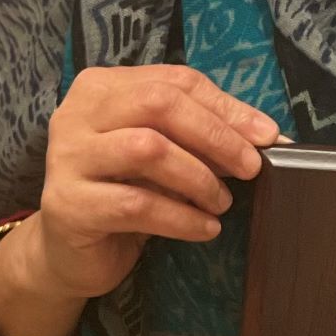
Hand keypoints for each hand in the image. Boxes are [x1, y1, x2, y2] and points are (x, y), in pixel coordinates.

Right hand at [0, 66, 280, 335]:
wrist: (69, 253)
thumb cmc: (123, 193)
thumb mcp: (164, 154)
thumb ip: (201, 136)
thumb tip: (268, 136)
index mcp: (102, 87)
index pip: (175, 81)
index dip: (226, 107)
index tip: (267, 136)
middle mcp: (77, 113)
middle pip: (159, 104)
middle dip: (216, 135)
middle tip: (252, 167)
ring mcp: (67, 157)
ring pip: (147, 149)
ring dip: (198, 177)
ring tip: (222, 201)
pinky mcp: (67, 204)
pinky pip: (137, 204)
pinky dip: (182, 217)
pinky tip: (205, 228)